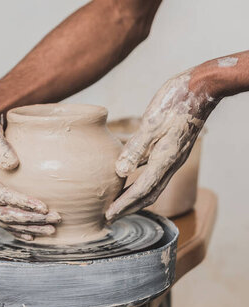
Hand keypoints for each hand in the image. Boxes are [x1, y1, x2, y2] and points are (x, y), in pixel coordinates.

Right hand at [0, 113, 60, 240]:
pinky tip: (32, 234)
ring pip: (1, 220)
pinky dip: (15, 229)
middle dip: (29, 219)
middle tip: (55, 219)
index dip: (21, 203)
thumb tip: (12, 164)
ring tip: (50, 229)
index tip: (44, 206)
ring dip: (26, 226)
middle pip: (1, 213)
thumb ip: (0, 145)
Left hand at [106, 69, 217, 220]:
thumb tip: (120, 172)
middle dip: (129, 208)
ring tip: (117, 204)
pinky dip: (140, 181)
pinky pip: (154, 172)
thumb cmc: (174, 103)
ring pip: (153, 185)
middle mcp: (170, 163)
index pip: (142, 190)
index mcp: (165, 159)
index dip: (124, 205)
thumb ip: (135, 148)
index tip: (108, 215)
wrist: (199, 89)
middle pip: (149, 194)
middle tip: (109, 217)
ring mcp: (172, 157)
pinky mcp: (171, 150)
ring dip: (134, 198)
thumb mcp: (151, 124)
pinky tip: (127, 177)